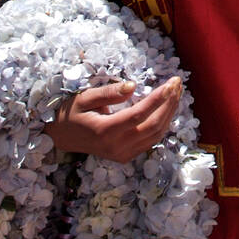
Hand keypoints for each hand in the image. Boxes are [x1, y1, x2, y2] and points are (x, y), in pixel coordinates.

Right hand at [48, 78, 182, 161]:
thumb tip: (133, 86)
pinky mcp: (126, 156)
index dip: (158, 99)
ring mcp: (122, 154)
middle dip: (169, 103)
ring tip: (176, 92)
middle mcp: (116, 146)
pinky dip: (163, 124)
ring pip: (156, 134)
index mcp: (104, 131)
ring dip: (170, 113)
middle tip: (177, 83)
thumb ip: (108, 93)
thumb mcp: (84, 98)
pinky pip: (151, 140)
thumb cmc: (70, 113)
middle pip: (153, 125)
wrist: (61, 137)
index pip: (139, 114)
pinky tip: (167, 108)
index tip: (171, 82)